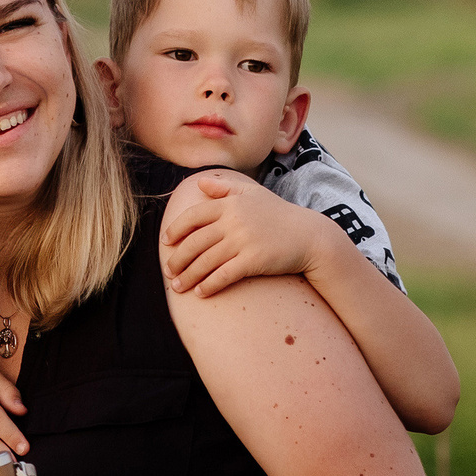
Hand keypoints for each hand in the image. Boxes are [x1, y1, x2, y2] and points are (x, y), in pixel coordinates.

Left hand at [161, 171, 333, 297]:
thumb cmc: (279, 215)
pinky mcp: (253, 260)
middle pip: (194, 242)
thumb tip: (200, 183)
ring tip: (178, 287)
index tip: (166, 242)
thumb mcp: (253, 193)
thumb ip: (225, 187)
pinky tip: (200, 292)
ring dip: (188, 277)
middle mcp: (233, 220)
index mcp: (230, 203)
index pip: (193, 216)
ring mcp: (243, 240)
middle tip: (169, 271)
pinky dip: (209, 285)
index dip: (176, 230)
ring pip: (205, 261)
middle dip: (178, 260)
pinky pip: (223, 275)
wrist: (309, 236)